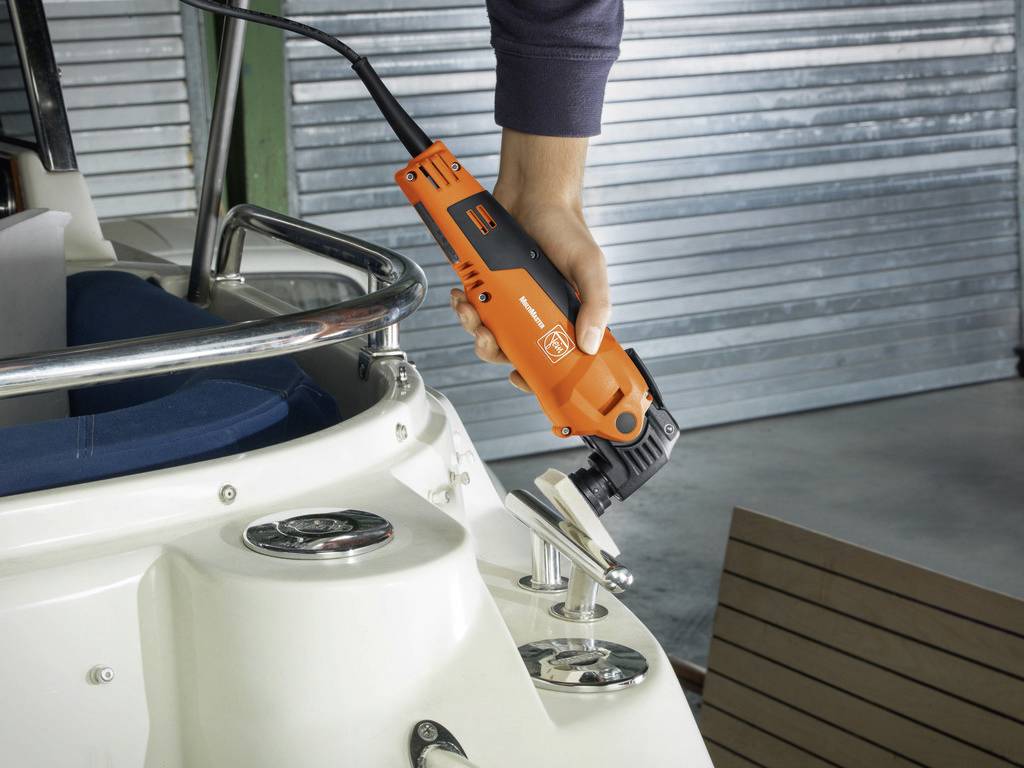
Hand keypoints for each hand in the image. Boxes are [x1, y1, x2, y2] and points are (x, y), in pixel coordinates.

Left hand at [451, 129, 609, 392]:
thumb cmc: (567, 228)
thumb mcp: (590, 266)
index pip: (555, 360)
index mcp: (567, 317)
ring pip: (489, 333)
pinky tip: (462, 295)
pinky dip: (464, 306)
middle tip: (488, 337)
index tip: (521, 378)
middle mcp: (539, 314)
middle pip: (514, 351)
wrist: (533, 194)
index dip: (537, 375)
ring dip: (474, 328)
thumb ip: (596, 304)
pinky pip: (474, 309)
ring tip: (471, 310)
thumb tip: (590, 344)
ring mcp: (514, 302)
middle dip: (495, 349)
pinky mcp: (492, 287)